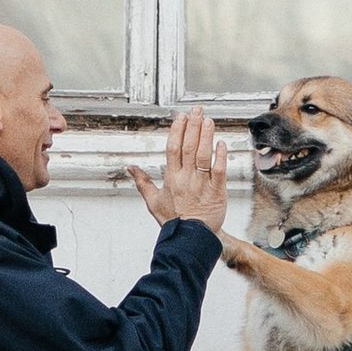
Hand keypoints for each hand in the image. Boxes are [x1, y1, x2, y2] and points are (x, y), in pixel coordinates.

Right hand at [128, 104, 225, 237]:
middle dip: (192, 126)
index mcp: (171, 179)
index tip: (181, 117)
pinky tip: (221, 143)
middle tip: (196, 110)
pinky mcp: (217, 192)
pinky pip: (219, 170)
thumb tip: (130, 168)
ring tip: (208, 120)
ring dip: (206, 136)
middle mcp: (186, 179)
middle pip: (189, 147)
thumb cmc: (174, 221)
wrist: (191, 240)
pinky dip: (221, 156)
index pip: (173, 149)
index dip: (177, 131)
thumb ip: (142, 182)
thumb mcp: (153, 202)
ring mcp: (202, 184)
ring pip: (204, 155)